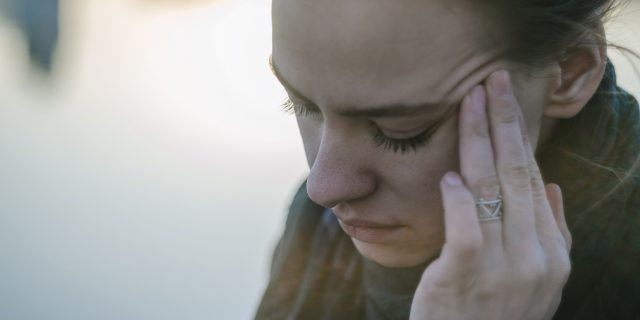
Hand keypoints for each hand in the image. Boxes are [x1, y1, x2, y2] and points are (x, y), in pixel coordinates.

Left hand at [410, 71, 571, 319]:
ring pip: (490, 190)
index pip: (532, 179)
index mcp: (553, 253)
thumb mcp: (538, 281)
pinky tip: (451, 173)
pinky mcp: (463, 278)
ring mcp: (501, 268)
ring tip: (469, 103)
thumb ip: (550, 234)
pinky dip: (458, 198)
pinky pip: (465, 228)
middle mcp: (534, 257)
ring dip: (478, 141)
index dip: (519, 135)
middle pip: (515, 174)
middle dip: (503, 122)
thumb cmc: (495, 314)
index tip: (505, 100)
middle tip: (491, 81)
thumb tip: (551, 187)